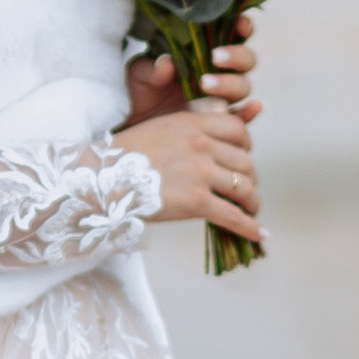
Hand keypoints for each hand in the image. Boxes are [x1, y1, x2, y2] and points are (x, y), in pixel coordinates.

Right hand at [117, 95, 262, 250]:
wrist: (100, 179)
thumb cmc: (123, 158)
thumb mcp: (159, 131)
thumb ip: (188, 134)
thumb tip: (211, 149)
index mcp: (192, 124)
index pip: (239, 131)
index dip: (246, 147)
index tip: (242, 160)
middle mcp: (201, 145)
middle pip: (245, 161)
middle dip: (249, 178)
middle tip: (246, 191)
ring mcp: (200, 172)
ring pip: (244, 187)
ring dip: (252, 202)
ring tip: (251, 211)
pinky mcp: (196, 201)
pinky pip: (233, 215)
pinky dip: (249, 227)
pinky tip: (259, 235)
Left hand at [125, 8, 260, 131]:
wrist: (136, 127)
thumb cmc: (140, 92)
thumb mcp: (139, 75)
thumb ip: (152, 67)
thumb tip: (166, 62)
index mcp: (205, 53)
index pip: (232, 35)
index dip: (242, 27)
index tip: (240, 23)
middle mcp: (221, 73)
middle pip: (246, 60)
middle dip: (236, 57)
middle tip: (214, 58)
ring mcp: (224, 98)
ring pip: (244, 86)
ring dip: (230, 83)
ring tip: (204, 84)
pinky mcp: (221, 124)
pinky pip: (242, 119)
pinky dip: (250, 113)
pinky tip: (253, 108)